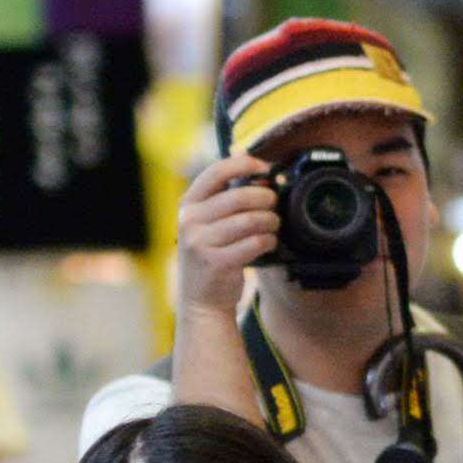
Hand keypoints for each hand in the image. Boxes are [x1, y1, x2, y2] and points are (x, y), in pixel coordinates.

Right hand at [173, 153, 280, 331]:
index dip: (244, 164)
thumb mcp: (208, 223)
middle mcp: (189, 221)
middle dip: (265, 198)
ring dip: (270, 220)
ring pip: (250, 220)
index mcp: (188, 204)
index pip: (216, 171)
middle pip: (239, 196)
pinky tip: (268, 242)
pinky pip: (254, 243)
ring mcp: (200, 242)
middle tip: (274, 204)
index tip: (264, 168)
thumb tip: (263, 177)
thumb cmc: (211, 253)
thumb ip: (227, 200)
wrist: (200, 299)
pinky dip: (268, 240)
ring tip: (274, 224)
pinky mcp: (216, 262)